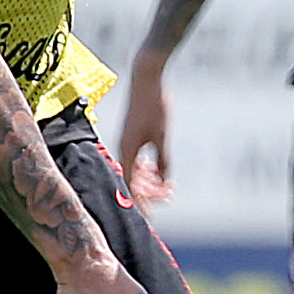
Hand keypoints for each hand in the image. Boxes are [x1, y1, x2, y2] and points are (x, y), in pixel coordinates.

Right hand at [116, 53, 173, 201]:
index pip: (131, 184)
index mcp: (128, 150)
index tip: (150, 213)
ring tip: (168, 187)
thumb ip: (163, 160)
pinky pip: (138, 158)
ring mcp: (128, 141)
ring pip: (137, 169)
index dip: (141, 200)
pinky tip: (159, 172)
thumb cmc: (155, 106)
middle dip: (151, 191)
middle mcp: (124, 148)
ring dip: (151, 180)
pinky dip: (148, 168)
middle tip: (169, 196)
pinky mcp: (133, 135)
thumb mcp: (163, 136)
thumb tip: (164, 180)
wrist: (146, 79)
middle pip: (134, 179)